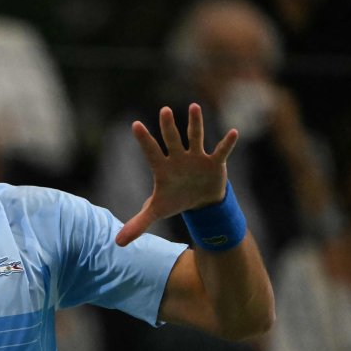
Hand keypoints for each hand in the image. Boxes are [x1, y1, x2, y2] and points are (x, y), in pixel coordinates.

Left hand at [116, 103, 237, 246]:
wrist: (200, 201)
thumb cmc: (175, 199)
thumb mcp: (157, 212)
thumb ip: (137, 224)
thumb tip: (116, 243)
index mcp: (162, 167)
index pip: (151, 151)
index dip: (144, 140)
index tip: (135, 125)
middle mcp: (178, 157)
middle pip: (172, 139)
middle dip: (168, 126)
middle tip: (164, 110)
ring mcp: (196, 157)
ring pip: (195, 137)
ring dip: (195, 123)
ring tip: (193, 106)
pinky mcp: (214, 162)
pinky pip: (221, 151)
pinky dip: (227, 143)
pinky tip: (234, 132)